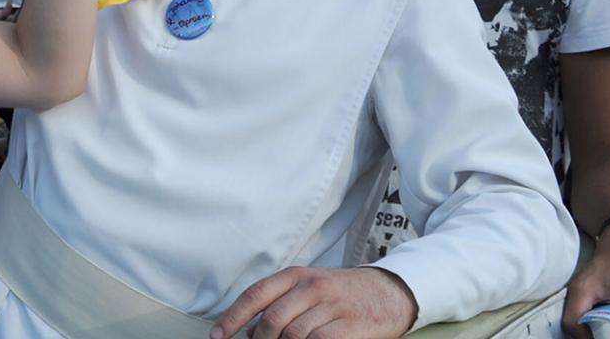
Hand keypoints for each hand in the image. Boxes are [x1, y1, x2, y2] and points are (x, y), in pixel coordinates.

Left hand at [210, 266, 417, 338]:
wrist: (391, 291)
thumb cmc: (344, 292)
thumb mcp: (309, 289)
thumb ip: (280, 305)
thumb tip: (248, 331)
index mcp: (296, 276)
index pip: (255, 295)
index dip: (232, 317)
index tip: (218, 335)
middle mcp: (312, 288)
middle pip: (272, 320)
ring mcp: (332, 306)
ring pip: (293, 335)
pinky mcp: (350, 326)